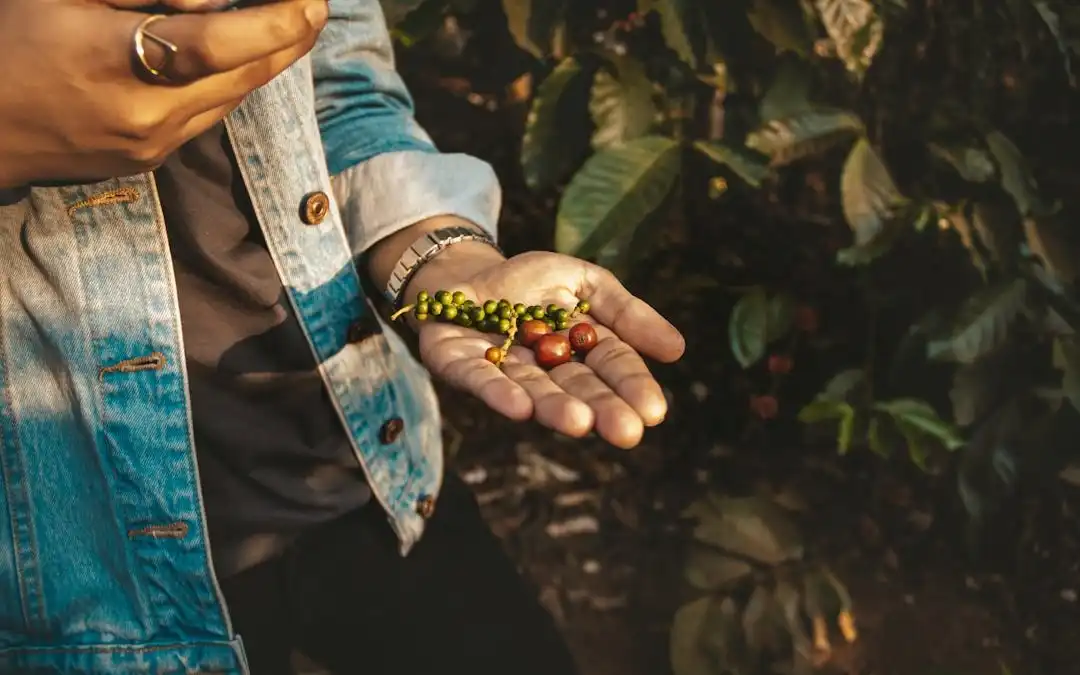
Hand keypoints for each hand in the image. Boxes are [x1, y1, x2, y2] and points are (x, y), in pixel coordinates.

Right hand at [0, 0, 327, 187]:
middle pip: (242, 77)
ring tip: (289, 27)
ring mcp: (151, 144)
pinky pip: (209, 116)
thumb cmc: (9, 39)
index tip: (311, 1)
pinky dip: (233, 85)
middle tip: (313, 7)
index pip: (218, 44)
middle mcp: (144, 114)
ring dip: (267, 62)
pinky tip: (241, 60)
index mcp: (112, 61)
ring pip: (233, 99)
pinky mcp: (150, 160)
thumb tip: (215, 1)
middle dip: (288, 40)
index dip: (274, 23)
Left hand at [410, 251, 684, 448]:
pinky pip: (478, 378)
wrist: (465, 271)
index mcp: (578, 350)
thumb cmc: (530, 282)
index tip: (653, 412)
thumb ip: (626, 313)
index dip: (631, 387)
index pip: (611, 367)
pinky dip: (498, 392)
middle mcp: (542, 368)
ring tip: (579, 422)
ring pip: (531, 389)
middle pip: (575, 387)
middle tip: (625, 432)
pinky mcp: (457, 362)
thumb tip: (677, 349)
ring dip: (554, 407)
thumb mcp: (587, 282)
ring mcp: (500, 367)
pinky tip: (519, 407)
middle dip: (600, 408)